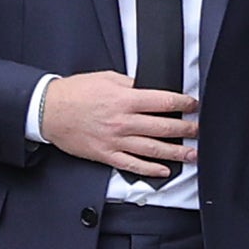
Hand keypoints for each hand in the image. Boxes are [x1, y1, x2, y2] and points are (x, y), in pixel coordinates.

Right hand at [38, 71, 197, 178]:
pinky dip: (151, 169)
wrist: (49, 111)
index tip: (193, 106)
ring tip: (191, 154)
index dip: (184, 104)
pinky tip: (164, 170)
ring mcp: (116, 140)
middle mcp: (123, 122)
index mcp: (125, 99)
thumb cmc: (74, 93)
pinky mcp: (107, 154)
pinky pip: (133, 165)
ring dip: (176, 153)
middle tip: (198, 130)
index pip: (164, 102)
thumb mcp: (106, 78)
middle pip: (164, 127)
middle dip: (186, 129)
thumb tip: (150, 89)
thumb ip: (130, 84)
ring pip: (153, 149)